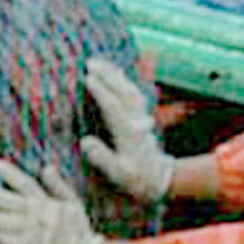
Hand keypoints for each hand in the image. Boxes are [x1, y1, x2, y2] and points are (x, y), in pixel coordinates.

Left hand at [0, 160, 101, 243]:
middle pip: (8, 200)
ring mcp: (30, 232)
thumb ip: (58, 186)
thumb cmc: (78, 233)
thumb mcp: (74, 205)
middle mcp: (35, 214)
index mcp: (46, 202)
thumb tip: (47, 167)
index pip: (25, 183)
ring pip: (1, 220)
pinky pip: (4, 241)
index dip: (9, 173)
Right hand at [79, 57, 171, 205]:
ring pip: (130, 90)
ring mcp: (140, 117)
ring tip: (98, 62)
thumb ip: (102, 158)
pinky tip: (115, 73)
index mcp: (128, 134)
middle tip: (89, 63)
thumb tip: (85, 141)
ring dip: (115, 75)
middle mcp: (136, 121)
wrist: (158, 180)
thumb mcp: (118, 174)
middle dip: (107, 76)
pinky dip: (124, 81)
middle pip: (123, 92)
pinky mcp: (141, 117)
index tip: (87, 78)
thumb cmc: (135, 180)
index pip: (113, 107)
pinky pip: (134, 93)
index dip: (101, 91)